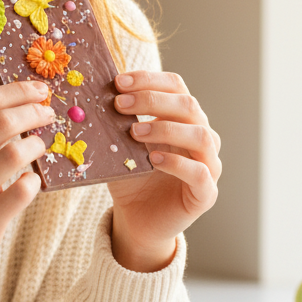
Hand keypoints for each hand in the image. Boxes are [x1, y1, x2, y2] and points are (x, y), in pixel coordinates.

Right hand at [0, 81, 53, 294]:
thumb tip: (27, 99)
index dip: (19, 91)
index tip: (40, 90)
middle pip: (2, 122)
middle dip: (33, 112)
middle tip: (48, 114)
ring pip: (15, 154)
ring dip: (36, 145)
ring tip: (39, 146)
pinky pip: (23, 190)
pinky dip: (34, 180)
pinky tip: (31, 179)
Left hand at [107, 71, 221, 272]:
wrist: (137, 221)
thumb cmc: (132, 178)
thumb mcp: (121, 146)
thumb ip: (116, 123)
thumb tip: (93, 95)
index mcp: (183, 118)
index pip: (176, 86)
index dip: (149, 80)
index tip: (118, 81)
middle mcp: (202, 137)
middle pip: (189, 105)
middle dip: (152, 100)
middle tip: (120, 103)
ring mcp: (209, 165)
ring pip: (201, 135)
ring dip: (166, 128)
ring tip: (134, 132)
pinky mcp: (206, 194)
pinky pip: (200, 173)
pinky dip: (178, 163)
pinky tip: (154, 159)